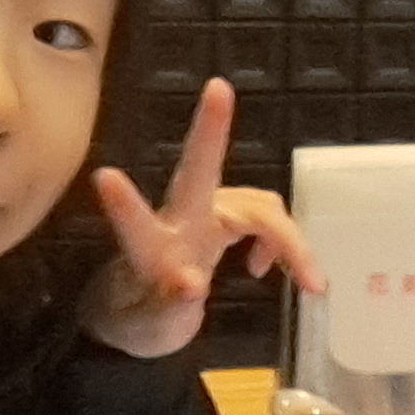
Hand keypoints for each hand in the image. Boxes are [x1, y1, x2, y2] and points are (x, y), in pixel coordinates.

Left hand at [82, 79, 324, 358]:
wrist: (145, 313)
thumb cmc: (141, 317)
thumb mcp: (151, 327)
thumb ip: (170, 307)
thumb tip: (192, 283)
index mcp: (152, 250)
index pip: (136, 227)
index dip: (124, 206)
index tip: (104, 177)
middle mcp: (180, 221)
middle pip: (200, 171)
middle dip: (210, 131)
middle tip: (218, 88)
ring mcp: (206, 215)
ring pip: (258, 206)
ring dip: (289, 240)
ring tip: (310, 282)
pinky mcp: (227, 218)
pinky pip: (268, 217)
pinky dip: (285, 243)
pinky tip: (265, 271)